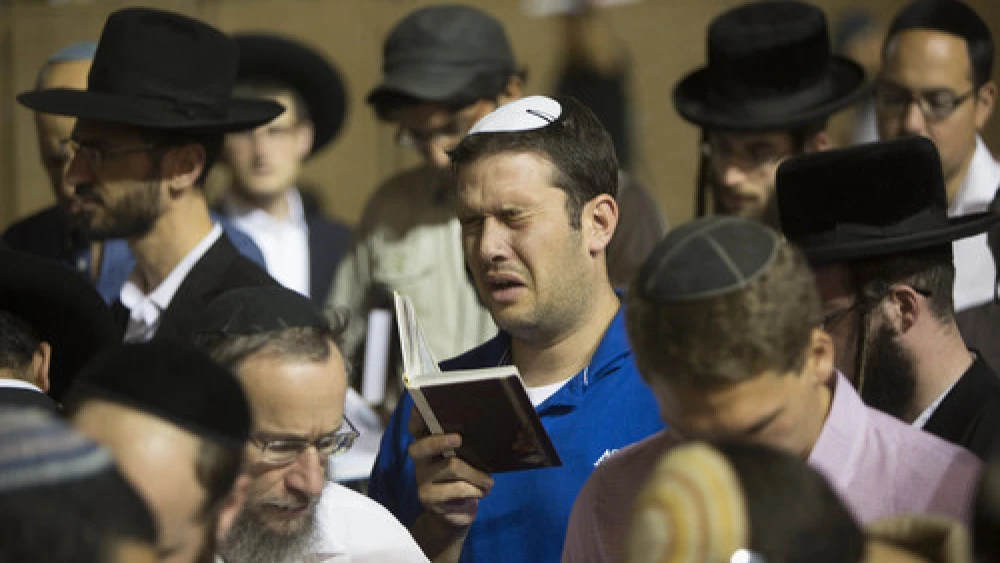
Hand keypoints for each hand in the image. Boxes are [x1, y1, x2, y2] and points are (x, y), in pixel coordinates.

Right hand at [408, 409, 493, 527]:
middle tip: (459, 438)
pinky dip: (475, 489)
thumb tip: (484, 429)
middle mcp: (420, 460)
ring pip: (451, 467)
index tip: (421, 407)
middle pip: (422, 446)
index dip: (417, 417)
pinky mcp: (428, 498)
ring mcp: (422, 479)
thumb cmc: (465, 477)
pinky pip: (456, 489)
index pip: (416, 427)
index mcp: (428, 444)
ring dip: (476, 474)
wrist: (457, 513)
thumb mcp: (466, 458)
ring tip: (489, 481)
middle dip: (440, 441)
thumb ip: (466, 445)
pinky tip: (483, 491)